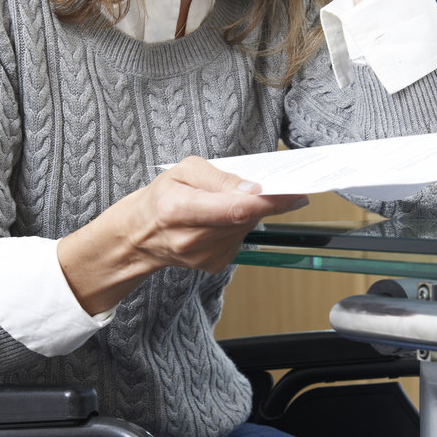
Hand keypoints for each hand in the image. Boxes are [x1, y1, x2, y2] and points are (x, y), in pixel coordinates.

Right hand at [123, 156, 305, 272]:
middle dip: (262, 202)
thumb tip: (253, 190)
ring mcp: (203, 257)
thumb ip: (221, 178)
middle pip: (245, 220)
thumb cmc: (161, 197)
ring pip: (246, 229)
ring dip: (247, 213)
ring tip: (223, 203)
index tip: (296, 194)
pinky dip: (238, 226)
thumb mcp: (184, 171)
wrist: (140, 235)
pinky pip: (240, 240)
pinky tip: (219, 221)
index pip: (235, 209)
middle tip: (267, 187)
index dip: (269, 203)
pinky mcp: (213, 265)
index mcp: (178, 209)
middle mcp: (191, 239)